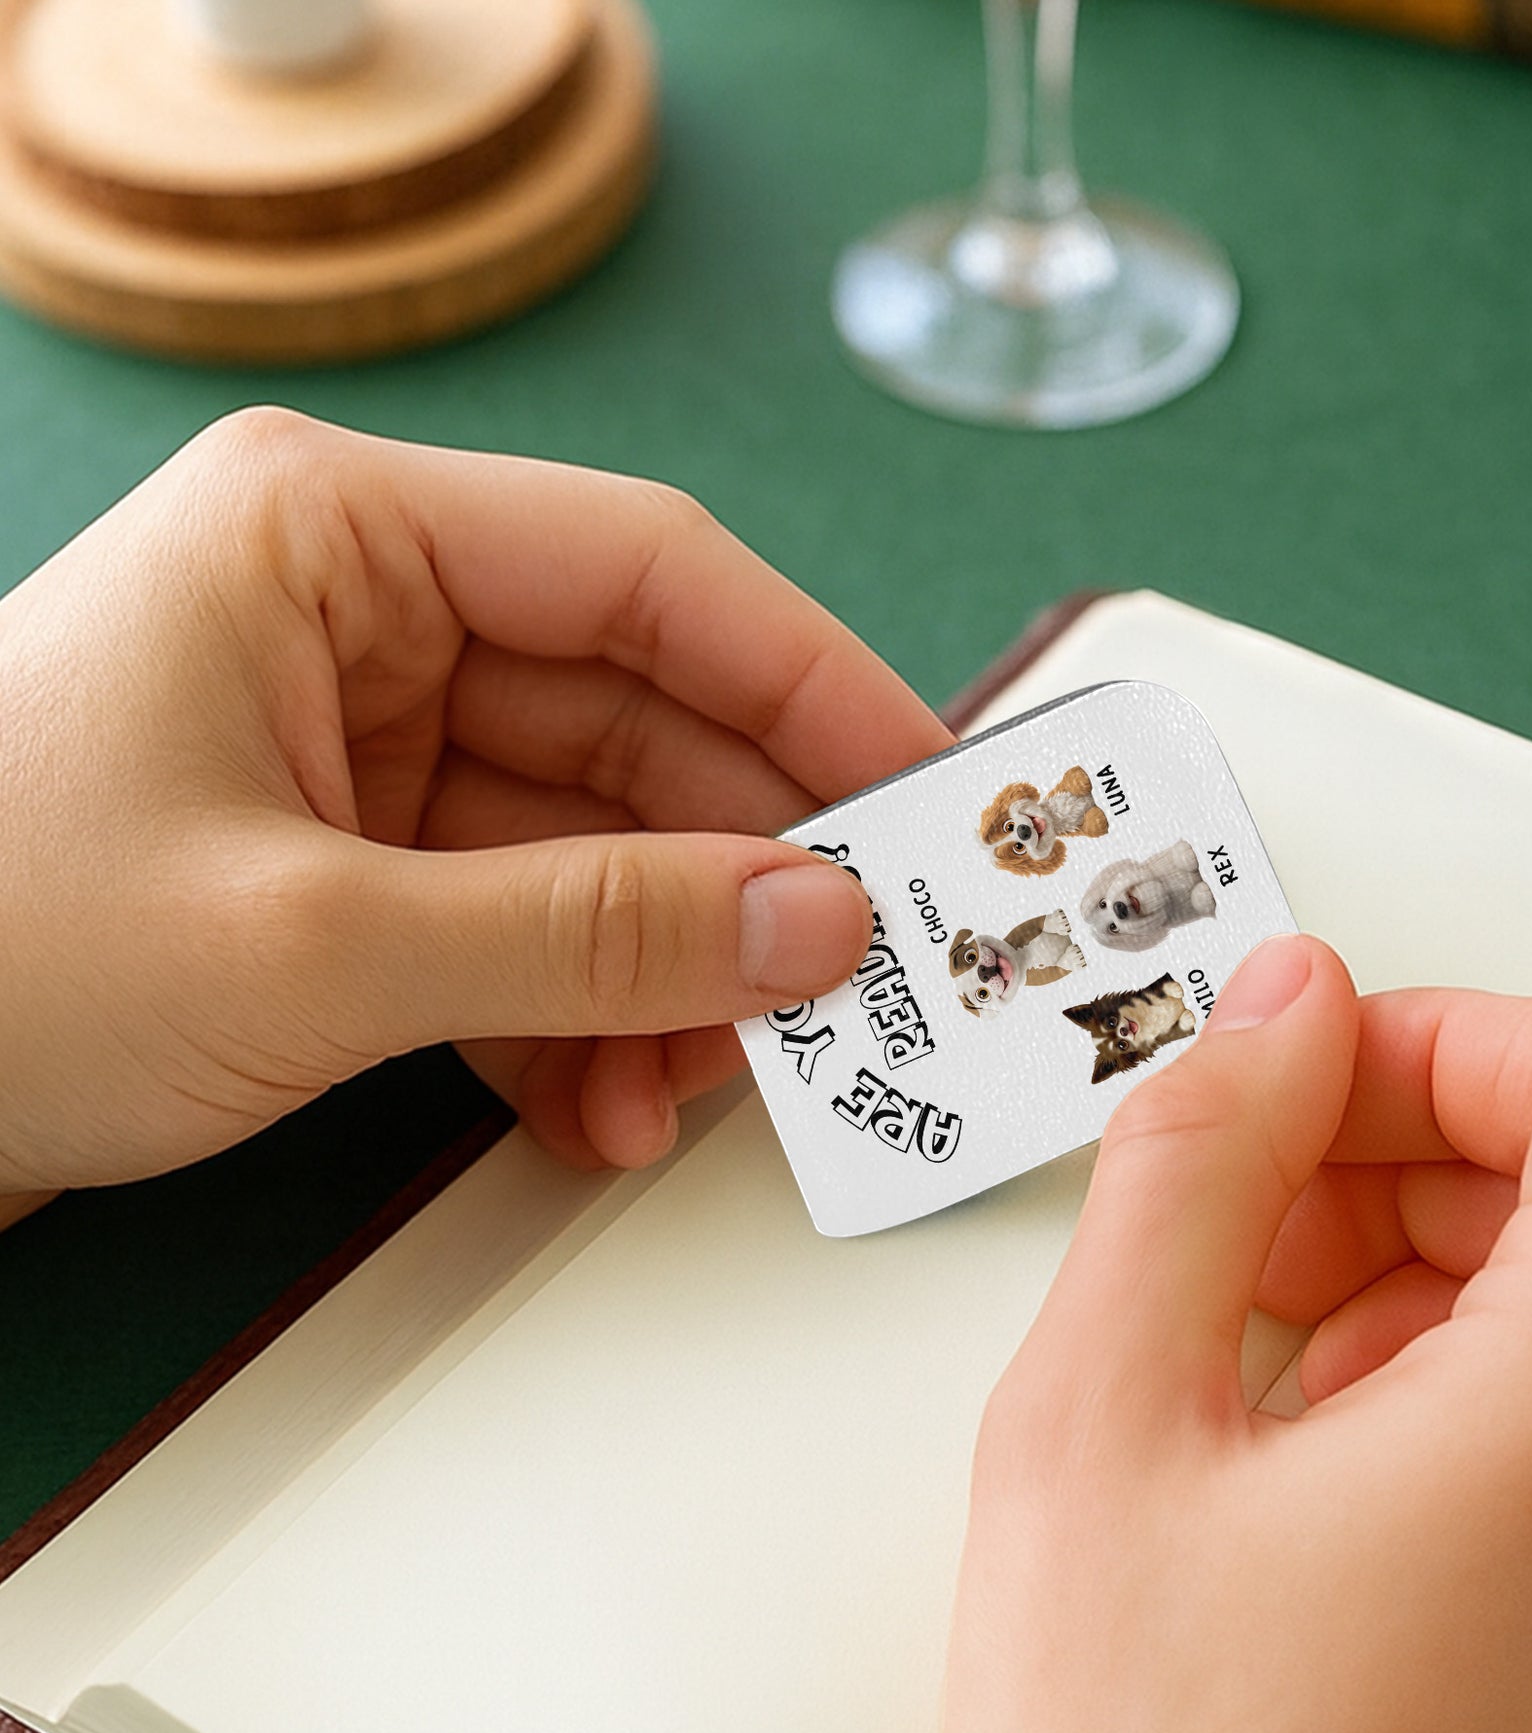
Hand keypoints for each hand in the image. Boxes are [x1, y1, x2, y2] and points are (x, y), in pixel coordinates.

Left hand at [0, 409, 948, 1203]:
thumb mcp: (321, 941)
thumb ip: (593, 931)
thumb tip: (818, 927)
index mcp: (338, 538)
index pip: (650, 573)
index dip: (812, 685)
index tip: (928, 796)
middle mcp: (361, 619)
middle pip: (639, 724)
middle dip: (739, 877)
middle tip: (847, 987)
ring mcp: (357, 747)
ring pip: (593, 845)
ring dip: (661, 978)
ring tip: (696, 1094)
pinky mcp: (350, 862)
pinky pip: (521, 924)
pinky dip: (574, 1023)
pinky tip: (600, 1112)